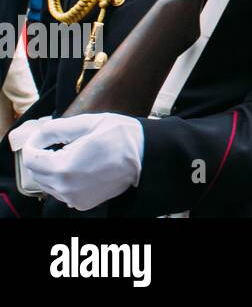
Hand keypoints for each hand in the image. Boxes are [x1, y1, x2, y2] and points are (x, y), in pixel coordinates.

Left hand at [9, 114, 142, 210]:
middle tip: (58, 143)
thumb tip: (38, 135)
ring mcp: (74, 198)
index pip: (30, 159)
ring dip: (52, 169)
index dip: (33, 145)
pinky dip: (64, 179)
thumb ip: (56, 128)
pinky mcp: (83, 203)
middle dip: (41, 157)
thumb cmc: (122, 136)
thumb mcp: (88, 123)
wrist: (146, 156)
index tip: (41, 138)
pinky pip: (62, 191)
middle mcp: (66, 187)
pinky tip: (80, 166)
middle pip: (37, 173)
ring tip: (72, 153)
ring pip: (48, 184)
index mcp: (64, 167)